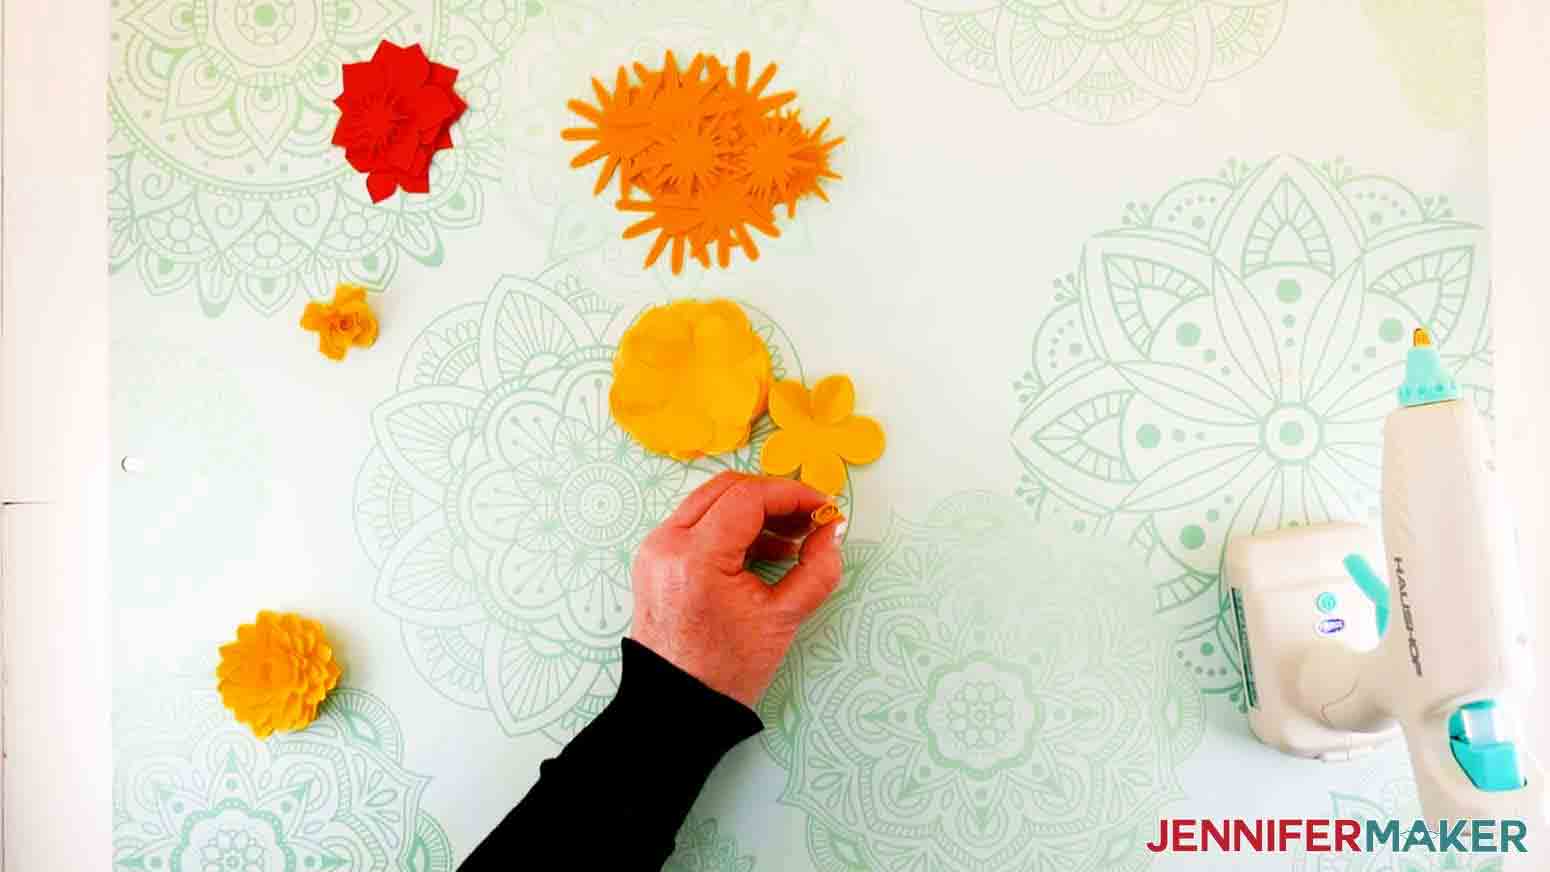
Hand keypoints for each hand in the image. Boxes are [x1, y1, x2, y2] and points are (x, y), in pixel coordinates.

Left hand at [630, 472, 845, 706]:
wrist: (678, 704)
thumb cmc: (725, 670)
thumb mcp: (783, 619)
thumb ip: (816, 570)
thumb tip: (831, 531)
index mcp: (696, 557)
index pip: (748, 498)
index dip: (792, 494)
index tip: (822, 507)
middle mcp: (667, 544)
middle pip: (727, 489)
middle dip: (774, 497)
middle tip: (810, 517)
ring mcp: (656, 549)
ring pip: (711, 502)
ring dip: (755, 510)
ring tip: (794, 538)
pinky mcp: (657, 558)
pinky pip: (698, 523)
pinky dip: (733, 527)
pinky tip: (766, 549)